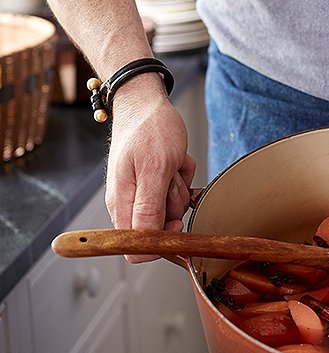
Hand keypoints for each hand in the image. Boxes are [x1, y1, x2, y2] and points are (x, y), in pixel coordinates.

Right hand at [105, 79, 195, 261]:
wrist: (146, 103)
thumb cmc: (148, 128)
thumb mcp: (155, 168)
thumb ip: (149, 208)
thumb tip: (146, 244)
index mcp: (121, 204)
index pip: (137, 249)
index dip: (162, 243)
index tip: (177, 222)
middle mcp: (129, 203)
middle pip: (160, 229)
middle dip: (174, 205)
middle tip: (170, 178)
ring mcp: (142, 193)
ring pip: (173, 211)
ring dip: (180, 187)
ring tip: (172, 164)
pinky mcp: (154, 184)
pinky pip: (177, 194)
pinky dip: (183, 178)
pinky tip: (177, 162)